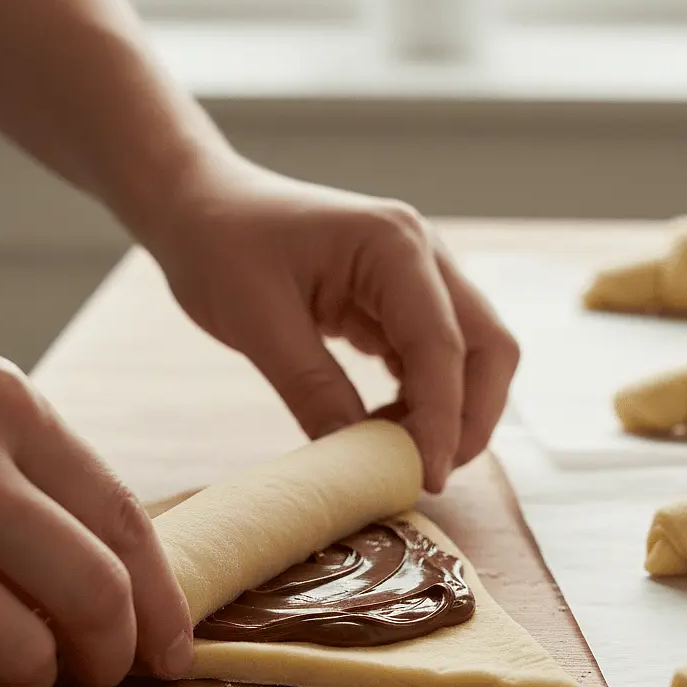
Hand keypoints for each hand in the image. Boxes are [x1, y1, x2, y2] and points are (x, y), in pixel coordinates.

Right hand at [0, 319, 191, 686]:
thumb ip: (42, 473)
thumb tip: (119, 581)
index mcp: (7, 408)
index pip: (124, 520)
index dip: (164, 602)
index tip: (173, 653)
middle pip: (91, 593)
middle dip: (114, 656)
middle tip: (103, 675)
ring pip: (15, 654)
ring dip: (31, 684)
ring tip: (15, 671)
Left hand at [143, 156, 519, 491]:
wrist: (199, 208)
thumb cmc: (219, 247)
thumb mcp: (257, 322)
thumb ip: (313, 389)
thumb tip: (358, 462)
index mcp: (393, 244)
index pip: (442, 344)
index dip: (442, 419)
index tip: (426, 478)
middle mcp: (421, 254)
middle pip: (486, 347)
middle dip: (469, 418)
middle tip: (425, 473)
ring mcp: (415, 275)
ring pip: (468, 355)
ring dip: (448, 411)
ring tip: (392, 454)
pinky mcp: (397, 299)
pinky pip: (430, 357)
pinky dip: (420, 399)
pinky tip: (381, 427)